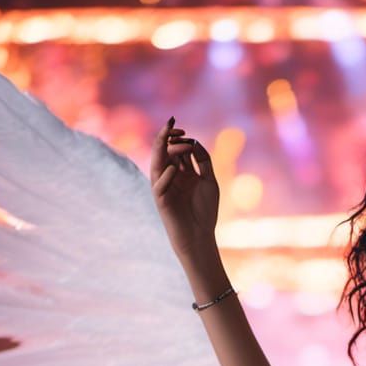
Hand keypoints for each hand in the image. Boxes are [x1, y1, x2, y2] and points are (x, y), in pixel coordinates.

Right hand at [150, 118, 219, 268]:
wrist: (200, 236)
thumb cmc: (205, 211)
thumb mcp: (209, 181)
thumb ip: (203, 162)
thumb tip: (194, 141)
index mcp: (181, 172)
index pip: (174, 148)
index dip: (177, 137)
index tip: (184, 131)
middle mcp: (170, 177)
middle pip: (163, 152)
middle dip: (167, 137)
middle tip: (176, 129)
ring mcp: (164, 187)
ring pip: (157, 164)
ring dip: (165, 151)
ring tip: (174, 140)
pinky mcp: (161, 201)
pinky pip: (158, 185)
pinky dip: (165, 175)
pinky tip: (174, 168)